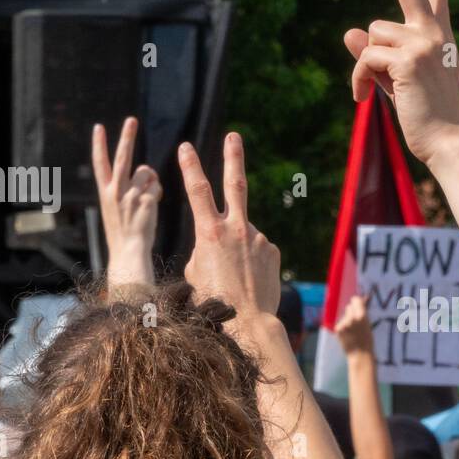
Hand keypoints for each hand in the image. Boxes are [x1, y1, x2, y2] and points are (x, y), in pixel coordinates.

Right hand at [92, 117, 159, 286]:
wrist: (128, 252)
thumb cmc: (125, 232)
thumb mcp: (118, 207)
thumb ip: (127, 186)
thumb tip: (145, 170)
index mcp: (105, 192)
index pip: (100, 163)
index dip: (99, 144)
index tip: (98, 127)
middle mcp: (115, 191)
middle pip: (123, 157)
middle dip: (127, 137)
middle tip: (132, 120)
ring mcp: (131, 195)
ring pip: (146, 171)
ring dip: (150, 181)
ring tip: (145, 198)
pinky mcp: (146, 200)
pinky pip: (156, 186)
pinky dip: (156, 193)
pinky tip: (151, 207)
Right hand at [180, 133, 280, 322]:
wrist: (249, 322)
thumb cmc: (212, 301)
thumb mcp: (194, 272)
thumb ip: (203, 249)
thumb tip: (213, 245)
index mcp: (210, 232)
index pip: (197, 190)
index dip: (191, 166)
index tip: (186, 146)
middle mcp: (237, 229)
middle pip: (235, 184)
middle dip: (233, 157)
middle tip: (233, 136)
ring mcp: (258, 238)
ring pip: (242, 234)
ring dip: (235, 249)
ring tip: (233, 277)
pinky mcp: (272, 250)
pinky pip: (256, 250)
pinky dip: (249, 261)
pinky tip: (248, 280)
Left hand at [336, 294, 374, 355]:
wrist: (360, 355)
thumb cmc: (367, 340)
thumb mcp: (368, 324)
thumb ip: (363, 313)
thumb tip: (362, 300)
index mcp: (362, 315)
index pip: (355, 300)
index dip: (356, 302)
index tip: (357, 304)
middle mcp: (351, 318)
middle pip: (348, 307)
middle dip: (351, 311)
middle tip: (355, 321)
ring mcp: (343, 323)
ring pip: (344, 316)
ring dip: (346, 320)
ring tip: (352, 331)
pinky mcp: (337, 329)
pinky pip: (340, 323)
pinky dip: (342, 327)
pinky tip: (347, 335)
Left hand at [343, 0, 458, 165]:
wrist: (449, 144)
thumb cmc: (428, 120)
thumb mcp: (399, 83)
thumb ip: (377, 57)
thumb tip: (350, 32)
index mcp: (440, 38)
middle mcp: (434, 34)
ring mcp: (423, 43)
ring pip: (372, 36)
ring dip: (365, 65)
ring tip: (375, 92)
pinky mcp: (406, 60)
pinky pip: (365, 58)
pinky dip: (358, 80)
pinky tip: (364, 100)